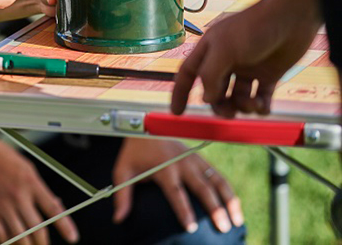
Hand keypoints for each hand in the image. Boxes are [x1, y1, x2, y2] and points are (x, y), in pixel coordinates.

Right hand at [0, 136, 78, 244]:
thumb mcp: (23, 165)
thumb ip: (38, 186)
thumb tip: (53, 204)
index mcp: (30, 181)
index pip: (53, 209)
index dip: (65, 226)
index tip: (73, 237)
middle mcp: (18, 195)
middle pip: (38, 229)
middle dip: (44, 243)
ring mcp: (2, 205)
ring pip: (21, 237)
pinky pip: (1, 236)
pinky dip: (9, 243)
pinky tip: (12, 243)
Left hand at [112, 139, 242, 233]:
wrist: (145, 126)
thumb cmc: (134, 152)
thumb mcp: (123, 170)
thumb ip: (123, 195)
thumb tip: (118, 219)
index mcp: (163, 166)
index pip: (175, 191)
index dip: (183, 209)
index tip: (191, 228)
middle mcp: (182, 162)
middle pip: (202, 187)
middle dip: (214, 208)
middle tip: (223, 227)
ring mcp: (195, 159)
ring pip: (216, 180)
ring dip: (229, 200)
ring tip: (237, 221)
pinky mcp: (201, 159)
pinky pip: (219, 176)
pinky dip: (229, 191)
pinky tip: (236, 208)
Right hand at [171, 0, 320, 116]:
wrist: (291, 18)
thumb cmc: (253, 28)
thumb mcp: (224, 50)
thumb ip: (210, 75)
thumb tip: (207, 99)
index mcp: (210, 51)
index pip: (188, 74)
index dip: (180, 92)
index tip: (176, 112)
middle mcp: (226, 61)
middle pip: (214, 91)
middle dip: (219, 105)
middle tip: (228, 114)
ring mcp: (247, 69)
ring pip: (237, 98)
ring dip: (243, 106)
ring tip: (252, 103)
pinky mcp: (268, 75)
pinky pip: (260, 98)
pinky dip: (261, 106)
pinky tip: (263, 106)